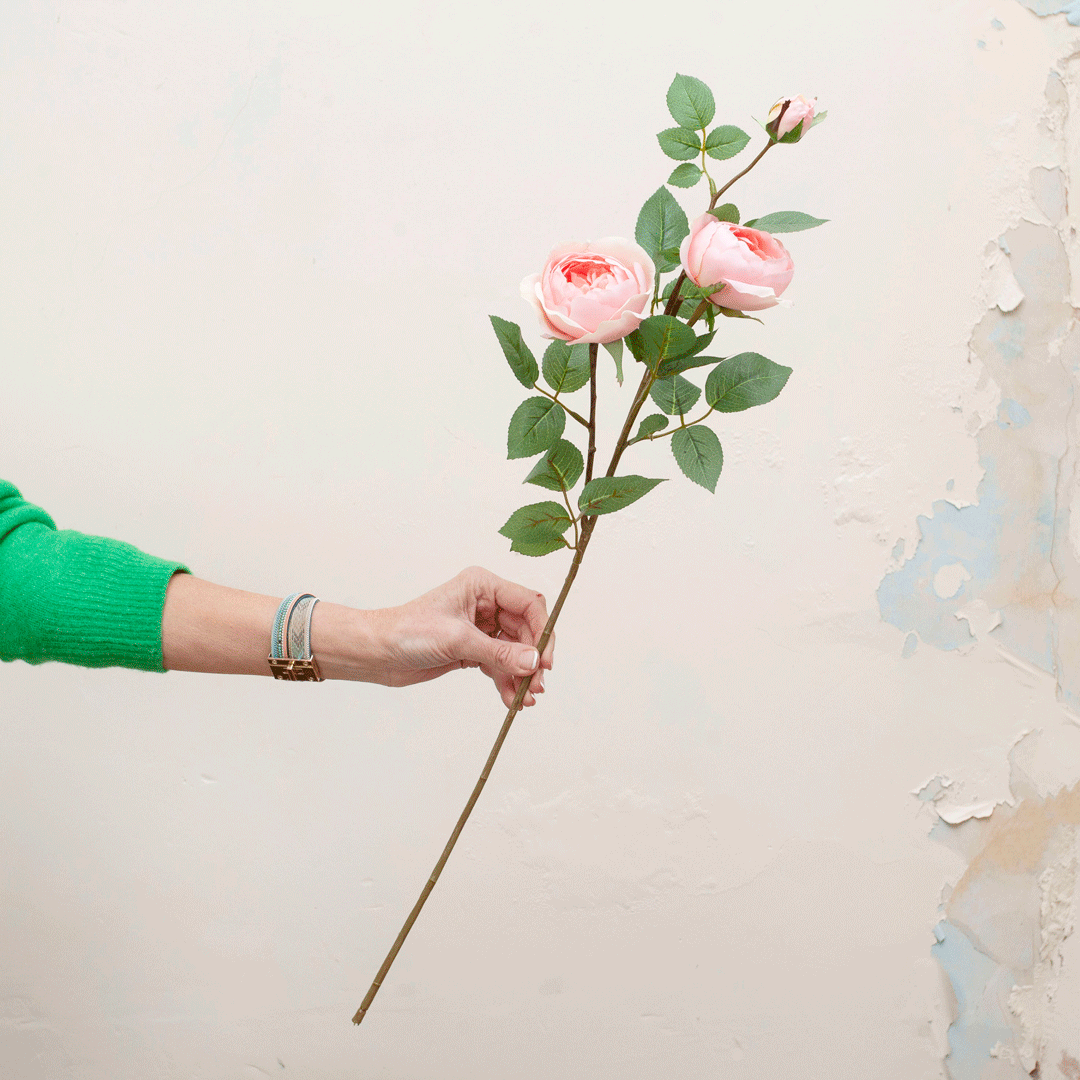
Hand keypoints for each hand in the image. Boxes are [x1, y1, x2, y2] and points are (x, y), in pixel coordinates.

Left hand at [370, 566, 553, 707]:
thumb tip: (533, 662)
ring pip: (515, 650)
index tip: (544, 660)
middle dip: (532, 659)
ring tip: (526, 699)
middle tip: (537, 685)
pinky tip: (510, 699)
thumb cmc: (408, 631)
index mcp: (482, 586)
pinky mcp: (473, 648)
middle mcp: (486, 603)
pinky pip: (500, 664)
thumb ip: (499, 652)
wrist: (378, 652)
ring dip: (522, 674)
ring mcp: (481, 627)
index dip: (542, 631)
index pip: (529, 604)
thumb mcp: (457, 640)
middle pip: (526, 630)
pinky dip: (507, 681)